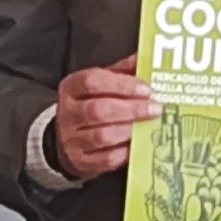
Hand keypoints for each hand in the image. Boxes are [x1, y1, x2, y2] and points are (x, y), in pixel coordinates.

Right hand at [51, 63, 157, 182]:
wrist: (65, 139)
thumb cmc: (89, 104)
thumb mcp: (99, 83)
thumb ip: (120, 72)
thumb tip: (143, 59)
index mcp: (71, 87)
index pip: (93, 82)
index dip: (122, 85)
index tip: (146, 89)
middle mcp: (68, 113)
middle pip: (99, 110)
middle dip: (132, 109)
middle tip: (155, 108)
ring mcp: (71, 139)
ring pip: (102, 135)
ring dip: (130, 130)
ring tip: (148, 125)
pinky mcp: (80, 161)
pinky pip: (106, 159)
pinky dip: (125, 152)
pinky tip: (138, 143)